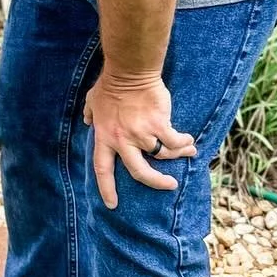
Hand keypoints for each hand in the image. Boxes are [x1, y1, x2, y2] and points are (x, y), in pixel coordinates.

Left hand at [83, 69, 195, 209]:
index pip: (103, 169)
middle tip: (169, 185)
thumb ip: (91, 113)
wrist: (129, 72)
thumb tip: (87, 120)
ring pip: (163, 155)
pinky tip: (189, 141)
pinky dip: (184, 143)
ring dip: (178, 154)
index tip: (111, 205)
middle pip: (139, 172)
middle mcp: (123, 140)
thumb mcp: (93, 100)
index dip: (106, 188)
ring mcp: (141, 134)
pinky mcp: (159, 125)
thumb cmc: (110, 85)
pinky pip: (175, 141)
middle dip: (155, 182)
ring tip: (188, 151)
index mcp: (105, 137)